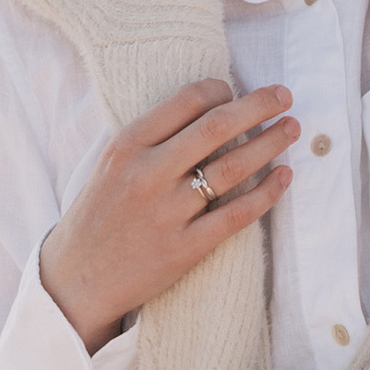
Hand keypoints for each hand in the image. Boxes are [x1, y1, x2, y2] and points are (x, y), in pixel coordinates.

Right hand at [41, 81, 296, 355]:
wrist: (77, 279)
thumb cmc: (100, 214)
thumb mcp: (112, 163)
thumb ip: (153, 138)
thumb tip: (213, 108)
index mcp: (127, 145)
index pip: (187, 100)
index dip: (222, 89)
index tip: (237, 92)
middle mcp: (148, 174)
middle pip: (217, 126)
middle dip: (259, 105)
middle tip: (284, 95)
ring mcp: (167, 213)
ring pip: (233, 167)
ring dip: (270, 143)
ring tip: (292, 129)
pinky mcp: (184, 249)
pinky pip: (236, 215)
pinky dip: (267, 193)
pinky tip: (284, 177)